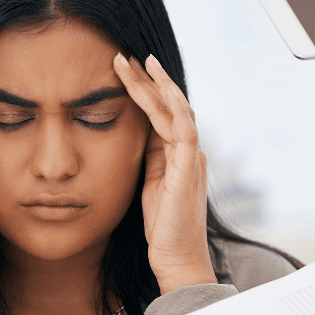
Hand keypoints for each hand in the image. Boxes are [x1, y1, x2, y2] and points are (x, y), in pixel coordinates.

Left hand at [113, 53, 216, 294]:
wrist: (176, 259)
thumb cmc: (161, 228)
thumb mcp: (148, 185)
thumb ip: (147, 159)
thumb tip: (134, 135)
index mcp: (179, 155)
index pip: (162, 114)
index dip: (144, 92)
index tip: (123, 71)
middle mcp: (189, 151)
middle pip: (169, 105)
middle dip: (147, 80)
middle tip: (124, 56)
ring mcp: (191, 157)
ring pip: (176, 109)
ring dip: (155, 84)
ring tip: (136, 61)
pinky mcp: (189, 167)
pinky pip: (183, 127)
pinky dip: (172, 105)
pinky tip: (158, 87)